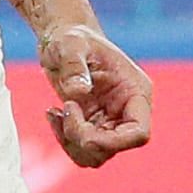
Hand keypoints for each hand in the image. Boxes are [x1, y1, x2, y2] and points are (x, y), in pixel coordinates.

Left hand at [38, 24, 153, 168]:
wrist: (63, 39)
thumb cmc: (71, 37)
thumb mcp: (70, 44)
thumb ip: (73, 65)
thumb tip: (77, 92)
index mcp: (136, 92)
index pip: (138, 133)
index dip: (112, 142)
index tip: (79, 125)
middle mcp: (128, 111)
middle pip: (114, 147)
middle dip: (83, 137)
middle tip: (63, 108)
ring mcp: (111, 121)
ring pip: (97, 155)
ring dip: (71, 142)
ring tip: (55, 112)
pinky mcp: (93, 126)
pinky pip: (82, 149)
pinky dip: (64, 139)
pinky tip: (53, 113)